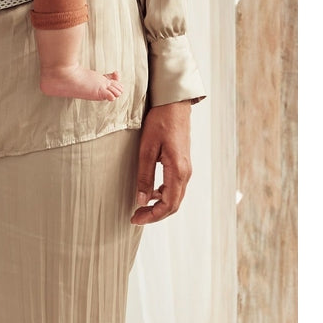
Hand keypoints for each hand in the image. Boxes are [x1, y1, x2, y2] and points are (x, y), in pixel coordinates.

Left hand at [130, 100, 192, 224]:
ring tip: (140, 206)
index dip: (152, 216)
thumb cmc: (161, 121)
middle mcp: (185, 173)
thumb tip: (141, 200)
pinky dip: (163, 194)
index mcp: (178, 170)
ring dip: (159, 205)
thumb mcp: (147, 148)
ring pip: (175, 197)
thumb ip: (144, 175)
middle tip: (136, 217)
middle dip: (155, 214)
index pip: (168, 204)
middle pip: (173, 204)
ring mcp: (186, 168)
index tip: (136, 219)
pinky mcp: (182, 163)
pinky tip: (150, 191)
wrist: (174, 104)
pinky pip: (175, 186)